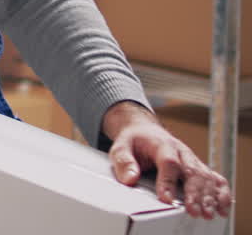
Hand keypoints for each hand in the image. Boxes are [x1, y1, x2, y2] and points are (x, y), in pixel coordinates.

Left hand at [102, 101, 231, 219]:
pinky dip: (221, 192)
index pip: (168, 162)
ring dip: (208, 196)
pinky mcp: (198, 167)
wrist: (145, 130)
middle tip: (193, 211)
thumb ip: (124, 162)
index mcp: (162, 145)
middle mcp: (181, 151)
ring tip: (207, 213)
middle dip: (194, 193)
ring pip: (205, 177)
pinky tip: (222, 206)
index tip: (166, 199)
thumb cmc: (134, 141)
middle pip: (192, 172)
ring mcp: (192, 159)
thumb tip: (131, 179)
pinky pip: (214, 178)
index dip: (168, 182)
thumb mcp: (120, 147)